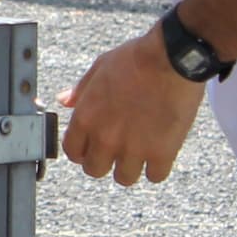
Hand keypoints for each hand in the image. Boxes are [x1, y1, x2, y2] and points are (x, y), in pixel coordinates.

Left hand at [58, 31, 203, 187]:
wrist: (172, 58)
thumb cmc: (135, 59)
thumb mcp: (99, 68)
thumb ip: (81, 90)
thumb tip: (64, 101)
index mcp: (86, 118)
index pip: (73, 152)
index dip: (82, 150)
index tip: (92, 145)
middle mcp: (105, 138)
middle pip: (95, 170)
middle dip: (104, 161)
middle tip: (116, 149)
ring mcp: (134, 148)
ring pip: (123, 178)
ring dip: (130, 167)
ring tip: (139, 152)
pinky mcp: (162, 152)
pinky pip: (154, 176)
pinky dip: (157, 168)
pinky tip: (160, 153)